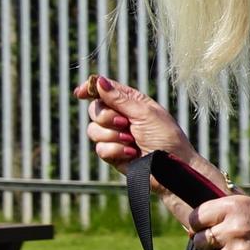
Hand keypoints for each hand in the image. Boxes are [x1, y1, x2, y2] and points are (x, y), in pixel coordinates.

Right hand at [76, 75, 215, 182]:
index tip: (79, 93)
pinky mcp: (112, 154)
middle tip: (125, 124)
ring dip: (113, 136)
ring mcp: (115, 136)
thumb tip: (99, 81)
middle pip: (95, 110)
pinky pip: (100, 149)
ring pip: (93, 130)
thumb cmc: (166, 137)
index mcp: (131, 102)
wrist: (170, 168)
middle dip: (107, 117)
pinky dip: (115, 150)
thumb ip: (120, 99)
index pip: (105, 90)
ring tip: (131, 141)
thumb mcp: (145, 113)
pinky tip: (131, 154)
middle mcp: (120, 117)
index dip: (90, 90)